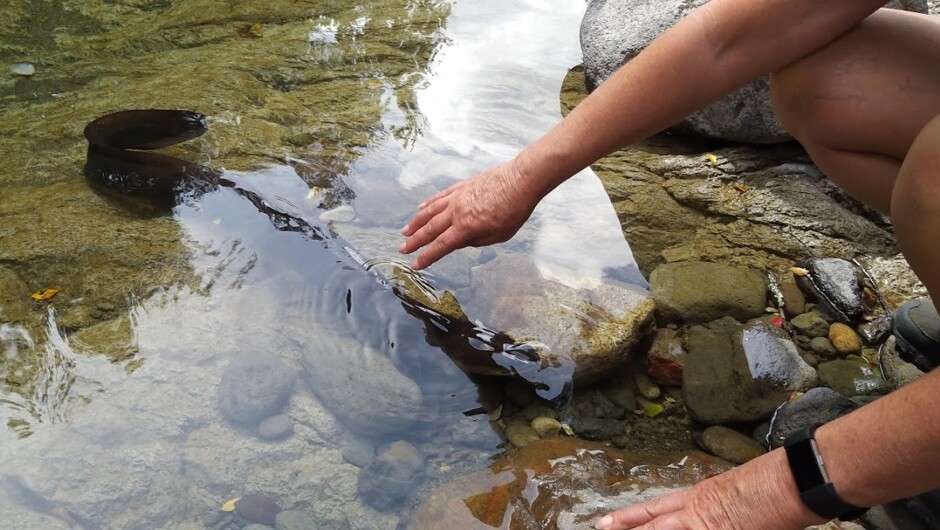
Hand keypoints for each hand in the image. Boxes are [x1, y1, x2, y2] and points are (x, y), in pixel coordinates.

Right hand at [399, 159, 538, 268]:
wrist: (521, 180)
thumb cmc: (514, 210)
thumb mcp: (498, 235)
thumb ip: (476, 240)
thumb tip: (459, 242)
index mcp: (466, 227)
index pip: (441, 246)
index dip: (426, 256)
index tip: (415, 264)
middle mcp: (457, 212)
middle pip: (430, 229)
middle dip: (415, 241)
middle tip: (402, 249)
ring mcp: (457, 197)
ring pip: (430, 211)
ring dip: (416, 222)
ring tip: (405, 231)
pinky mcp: (461, 186)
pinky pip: (440, 196)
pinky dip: (428, 203)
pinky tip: (421, 207)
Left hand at [595, 449, 823, 529]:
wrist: (789, 480)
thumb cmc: (771, 484)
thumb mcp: (733, 493)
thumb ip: (714, 506)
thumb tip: (710, 509)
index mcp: (697, 498)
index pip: (654, 510)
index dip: (628, 518)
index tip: (606, 524)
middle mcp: (694, 512)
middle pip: (651, 526)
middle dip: (627, 529)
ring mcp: (705, 526)